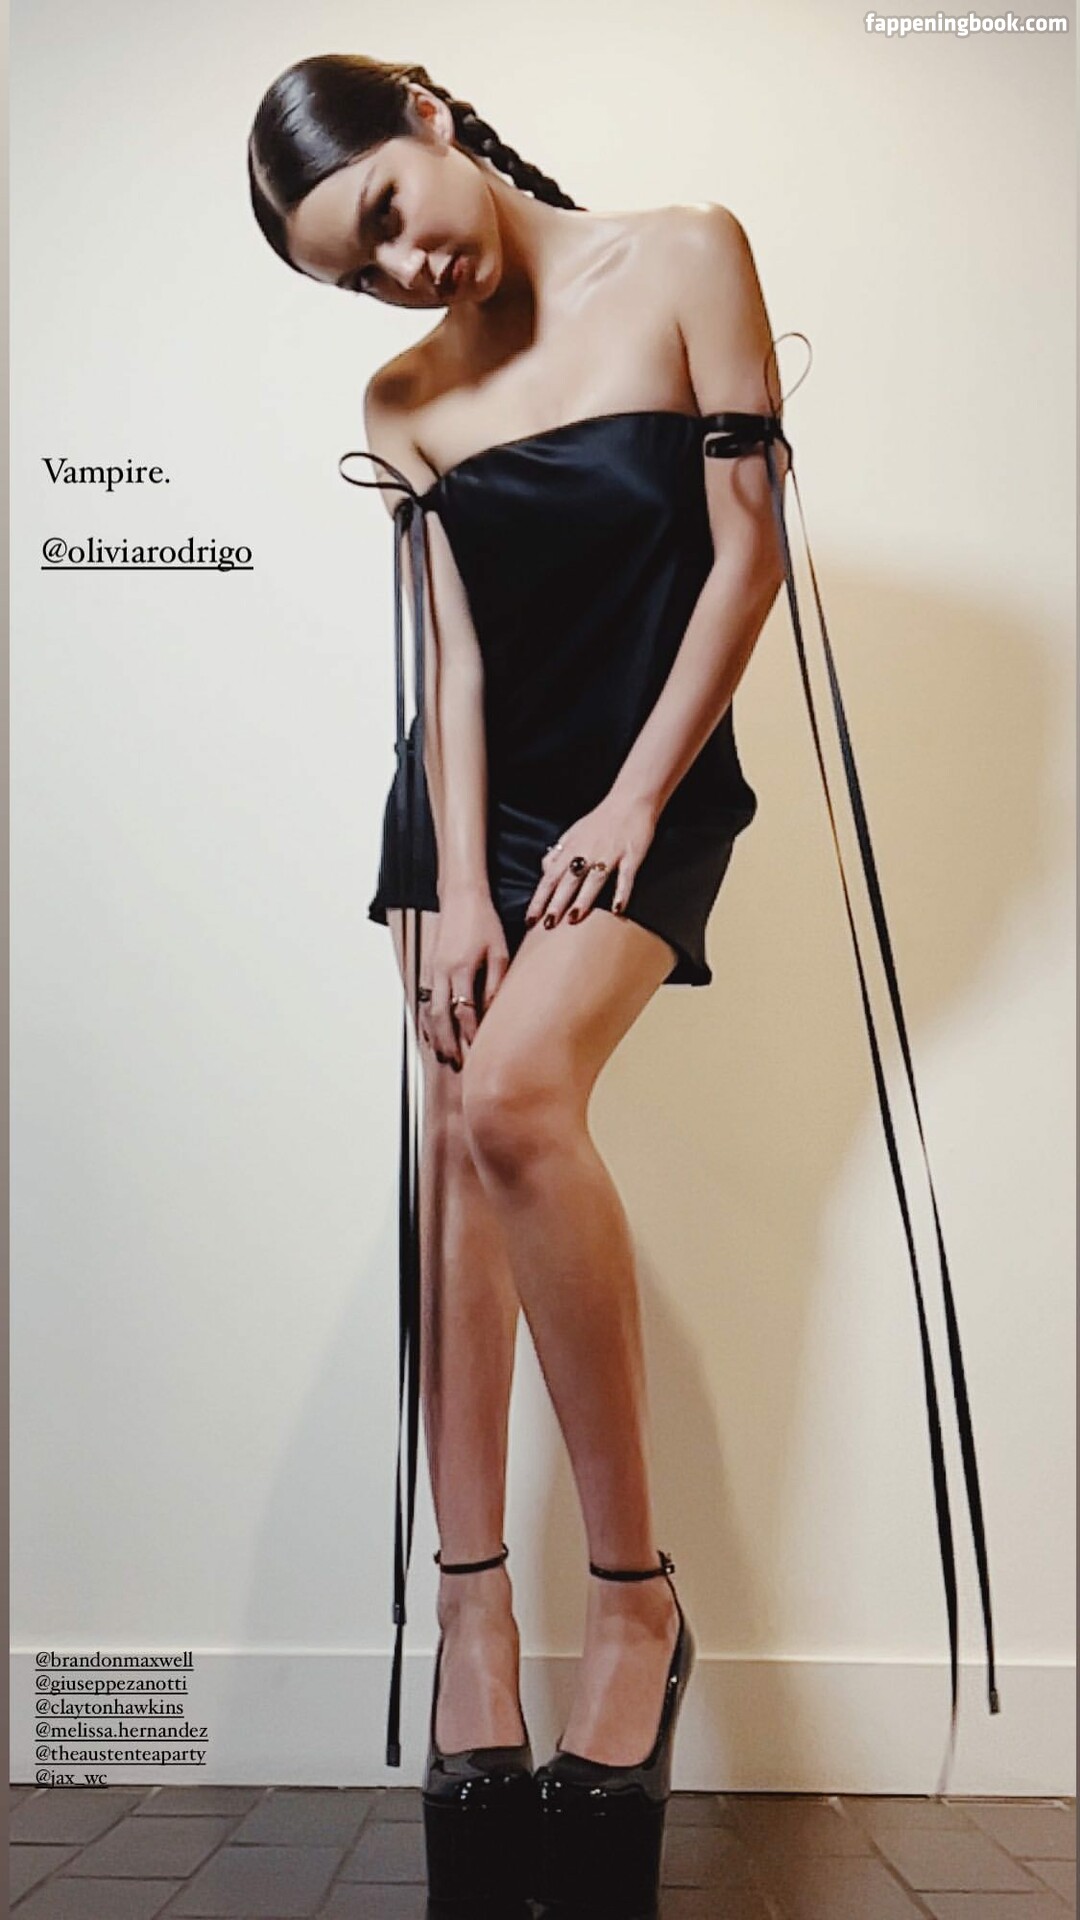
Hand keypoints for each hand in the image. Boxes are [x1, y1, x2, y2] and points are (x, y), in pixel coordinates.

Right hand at [421, 885, 509, 1069]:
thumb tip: (495, 1012)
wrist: (460, 898)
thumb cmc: (484, 923)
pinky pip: (425, 1000)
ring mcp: (432, 970)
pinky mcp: (429, 968)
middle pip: (441, 1017)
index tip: (478, 1052)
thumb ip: (497, 983)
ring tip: (444, 1056)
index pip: (464, 1011)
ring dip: (436, 1036)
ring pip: (429, 1011)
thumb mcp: (499, 951)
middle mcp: (442, 972)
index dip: (471, 1034)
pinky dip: (428, 1020)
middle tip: (457, 1064)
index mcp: (461, 968)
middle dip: (448, 1043)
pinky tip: (433, 1034)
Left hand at [525, 792, 658, 929]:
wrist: (631, 799)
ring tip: (573, 919)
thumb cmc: (601, 819)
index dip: (539, 899)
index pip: (549, 877)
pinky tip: (617, 909)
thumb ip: (558, 853)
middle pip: (567, 881)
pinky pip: (625, 876)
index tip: (529, 919)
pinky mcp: (631, 855)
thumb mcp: (573, 833)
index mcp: (571, 849)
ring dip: (583, 900)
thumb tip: (544, 872)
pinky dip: (622, 892)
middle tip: (546, 926)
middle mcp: (587, 852)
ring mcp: (609, 854)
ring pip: (593, 880)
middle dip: (556, 904)